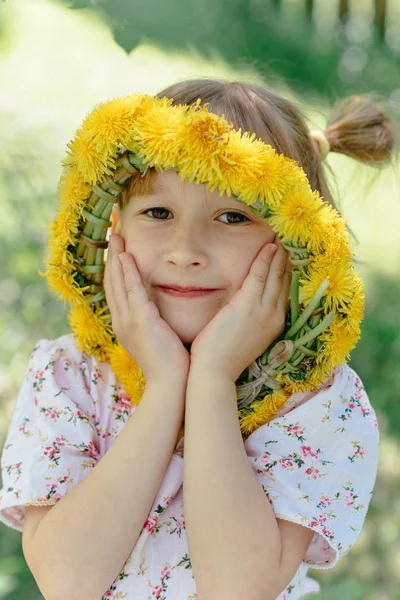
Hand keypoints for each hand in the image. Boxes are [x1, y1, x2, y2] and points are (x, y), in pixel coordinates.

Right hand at [104, 233, 190, 385]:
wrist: (171, 385)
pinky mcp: (140, 320)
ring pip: (117, 283)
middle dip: (112, 259)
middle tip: (113, 235)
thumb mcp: (159, 339)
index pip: (117, 292)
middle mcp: (121, 321)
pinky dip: (127, 272)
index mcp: (126, 326)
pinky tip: (125, 256)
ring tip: (116, 237)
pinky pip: (131, 290)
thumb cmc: (171, 365)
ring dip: (116, 258)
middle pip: (112, 283)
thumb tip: (163, 313)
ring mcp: (128, 321)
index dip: (116, 270)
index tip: (118, 251)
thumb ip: (157, 323)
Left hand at [189, 240, 291, 381]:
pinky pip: (260, 275)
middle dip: (285, 262)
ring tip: (278, 241)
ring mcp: (263, 310)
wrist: (215, 371)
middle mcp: (275, 316)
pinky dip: (265, 259)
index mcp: (274, 325)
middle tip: (285, 244)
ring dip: (278, 256)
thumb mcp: (245, 336)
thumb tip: (246, 307)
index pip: (284, 294)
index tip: (285, 260)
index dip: (286, 275)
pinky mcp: (248, 304)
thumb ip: (249, 320)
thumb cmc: (223, 356)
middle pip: (284, 282)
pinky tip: (268, 247)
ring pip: (275, 276)